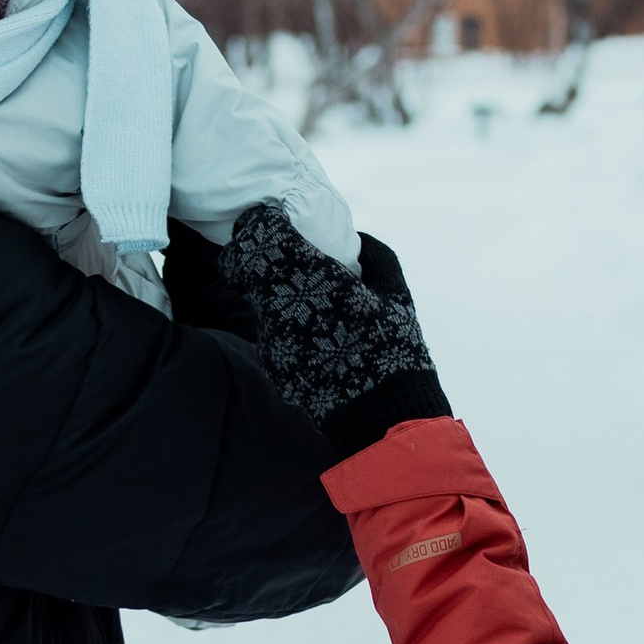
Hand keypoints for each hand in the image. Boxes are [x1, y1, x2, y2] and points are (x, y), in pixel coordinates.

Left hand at [216, 203, 449, 453]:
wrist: (382, 421)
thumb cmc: (397, 352)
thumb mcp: (398, 296)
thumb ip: (375, 258)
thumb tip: (356, 240)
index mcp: (315, 280)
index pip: (262, 237)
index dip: (262, 225)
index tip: (274, 222)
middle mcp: (282, 307)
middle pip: (245, 267)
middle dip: (256, 256)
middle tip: (277, 254)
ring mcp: (272, 339)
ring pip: (258, 301)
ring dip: (275, 294)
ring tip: (308, 303)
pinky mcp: (273, 365)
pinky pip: (272, 333)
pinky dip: (286, 327)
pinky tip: (313, 338)